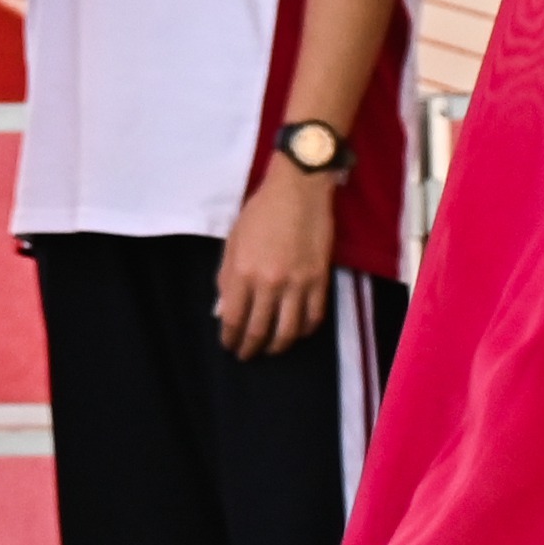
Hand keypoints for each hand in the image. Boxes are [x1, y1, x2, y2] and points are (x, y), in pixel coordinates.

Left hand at [214, 161, 337, 357]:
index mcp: (243, 272)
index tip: (229, 345)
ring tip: (271, 350)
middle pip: (259, 329)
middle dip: (250, 347)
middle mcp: (269, 283)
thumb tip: (224, 308)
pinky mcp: (320, 279)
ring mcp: (297, 283)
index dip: (230, 337)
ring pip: (288, 330)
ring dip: (278, 346)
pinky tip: (298, 332)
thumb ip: (227, 276)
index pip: (234, 318)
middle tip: (246, 355)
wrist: (298, 189)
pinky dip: (305, 330)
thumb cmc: (260, 211)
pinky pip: (314, 316)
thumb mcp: (233, 240)